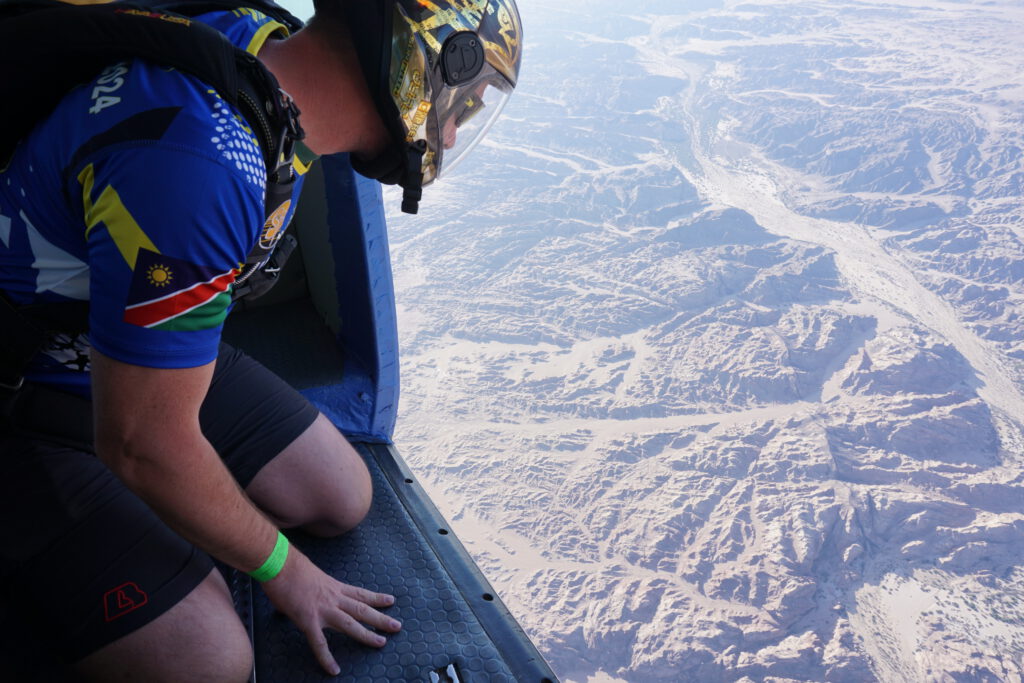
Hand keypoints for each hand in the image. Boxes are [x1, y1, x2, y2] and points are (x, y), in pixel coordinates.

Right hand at [260, 546, 401, 674]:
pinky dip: (327, 658)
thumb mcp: (309, 576)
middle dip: (381, 618)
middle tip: (397, 626)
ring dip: (367, 634)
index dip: (376, 598)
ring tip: (382, 643)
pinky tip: (334, 669)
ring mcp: (323, 610)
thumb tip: (300, 596)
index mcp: (334, 586)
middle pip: (362, 609)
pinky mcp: (309, 620)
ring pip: (351, 624)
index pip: (360, 593)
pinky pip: (320, 643)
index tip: (391, 601)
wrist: (280, 564)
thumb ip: (311, 588)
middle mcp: (334, 598)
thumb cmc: (289, 567)